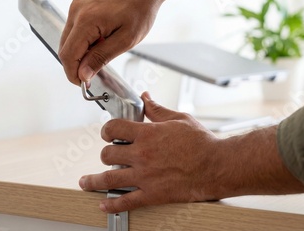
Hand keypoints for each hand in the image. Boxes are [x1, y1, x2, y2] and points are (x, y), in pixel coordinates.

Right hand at [59, 0, 162, 84]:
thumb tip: (83, 74)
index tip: (83, 83)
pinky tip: (101, 40)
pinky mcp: (81, 4)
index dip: (73, 74)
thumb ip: (101, 58)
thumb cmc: (141, 6)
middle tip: (93, 73)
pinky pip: (74, 28)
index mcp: (87, 20)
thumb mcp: (125, 40)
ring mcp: (77, 5)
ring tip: (102, 52)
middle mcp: (77, 10)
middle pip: (64, 48)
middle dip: (76, 65)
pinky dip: (83, 40)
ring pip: (68, 39)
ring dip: (80, 52)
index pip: (68, 55)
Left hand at [79, 93, 303, 212]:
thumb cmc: (201, 142)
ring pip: (109, 179)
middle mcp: (142, 155)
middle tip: (109, 154)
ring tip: (85, 182)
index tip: (108, 133)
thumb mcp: (178, 119)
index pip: (113, 128)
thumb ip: (156, 109)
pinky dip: (112, 205)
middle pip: (107, 154)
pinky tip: (104, 205)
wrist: (218, 165)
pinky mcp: (153, 194)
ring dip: (93, 181)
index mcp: (147, 134)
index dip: (107, 129)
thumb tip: (145, 97)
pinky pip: (126, 202)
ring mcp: (145, 176)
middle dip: (106, 152)